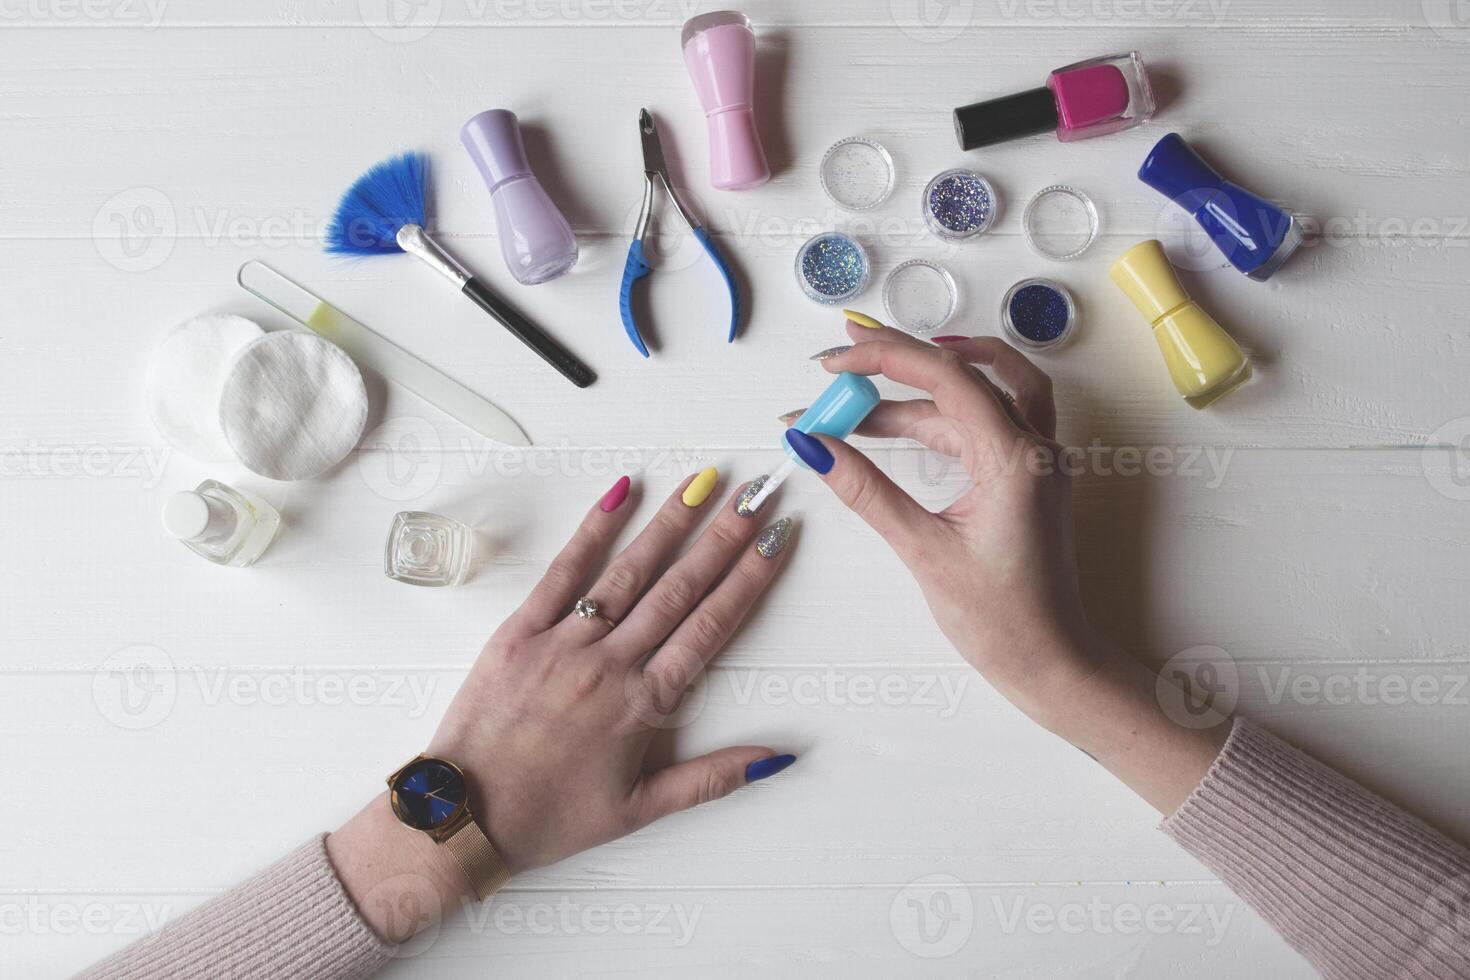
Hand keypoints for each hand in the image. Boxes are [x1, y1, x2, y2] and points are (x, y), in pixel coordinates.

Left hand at [329, 473, 796, 941]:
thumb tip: (778, 756)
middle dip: (724, 536)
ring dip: (671, 523)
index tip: (775, 538)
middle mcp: (609, 665)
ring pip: (629, 571)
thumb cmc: (549, 817)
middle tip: (757, 493)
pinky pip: (562, 572)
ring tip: (706, 482)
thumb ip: (712, 778)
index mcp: (643, 705)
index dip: (749, 578)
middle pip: (680, 588)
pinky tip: (621, 493)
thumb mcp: (640, 810)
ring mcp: (563, 642)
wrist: (464, 818)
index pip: (711, 625)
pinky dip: (593, 530)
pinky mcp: (519, 631)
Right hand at [797, 322, 1094, 725]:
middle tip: (842, 357)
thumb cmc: (1003, 621)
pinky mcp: (1028, 474)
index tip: (837, 360)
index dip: (886, 359)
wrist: (1052, 662)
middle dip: (899, 361)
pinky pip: (984, 421)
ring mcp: (1038, 459)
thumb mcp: (923, 552)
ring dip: (916, 391)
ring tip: (855, 401)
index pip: (948, 379)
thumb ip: (867, 491)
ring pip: (976, 395)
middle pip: (965, 373)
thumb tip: (814, 446)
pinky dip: (939, 416)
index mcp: (1018, 461)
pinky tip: (896, 426)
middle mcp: (1037, 448)